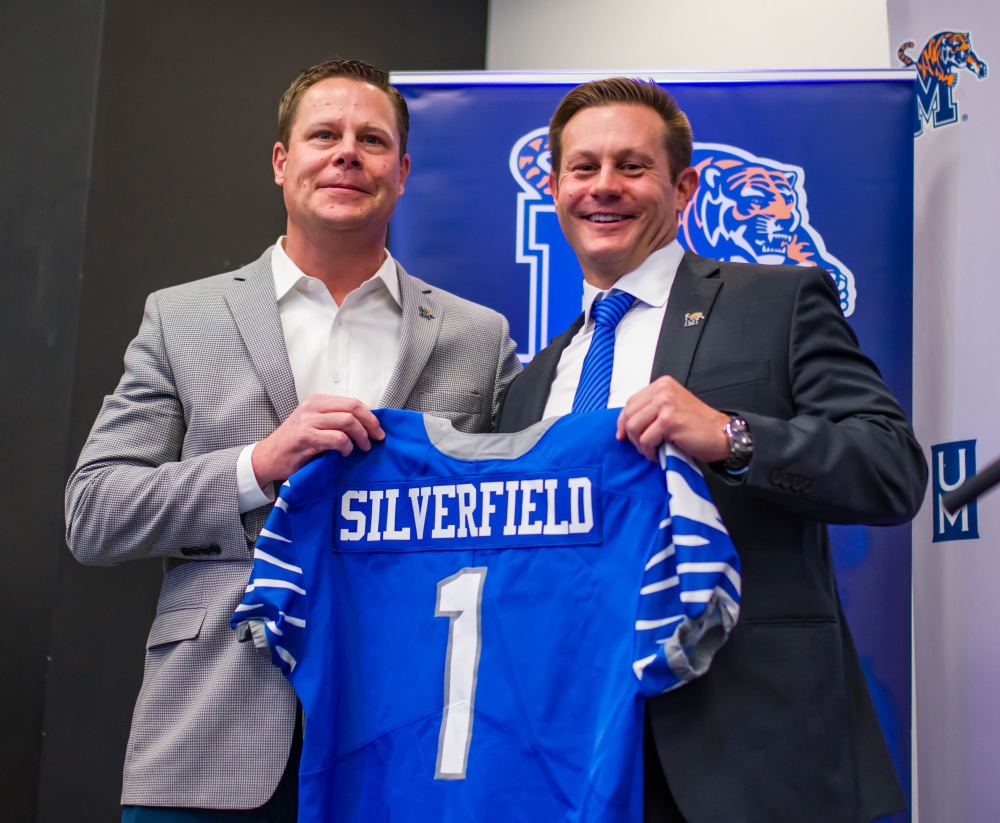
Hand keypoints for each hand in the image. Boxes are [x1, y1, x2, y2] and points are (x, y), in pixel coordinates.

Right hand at [252, 395, 383, 487]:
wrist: (268, 458)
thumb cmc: (295, 444)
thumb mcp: (315, 424)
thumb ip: (335, 420)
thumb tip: (367, 425)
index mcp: (318, 401)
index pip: (352, 402)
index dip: (370, 416)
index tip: (378, 429)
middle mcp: (313, 407)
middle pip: (354, 408)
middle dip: (370, 424)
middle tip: (377, 438)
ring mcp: (309, 421)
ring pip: (348, 421)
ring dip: (361, 437)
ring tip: (363, 448)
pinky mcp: (306, 437)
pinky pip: (337, 438)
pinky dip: (346, 447)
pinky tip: (344, 454)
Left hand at [616, 376, 729, 462]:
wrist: (721, 434)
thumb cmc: (697, 425)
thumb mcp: (672, 407)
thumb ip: (652, 409)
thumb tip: (625, 424)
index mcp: (662, 385)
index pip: (631, 402)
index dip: (623, 421)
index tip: (622, 434)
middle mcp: (662, 390)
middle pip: (629, 414)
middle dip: (631, 435)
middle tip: (641, 447)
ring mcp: (665, 404)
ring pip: (634, 427)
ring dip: (640, 444)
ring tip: (651, 450)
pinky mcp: (669, 421)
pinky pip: (646, 440)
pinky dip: (649, 451)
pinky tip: (658, 454)